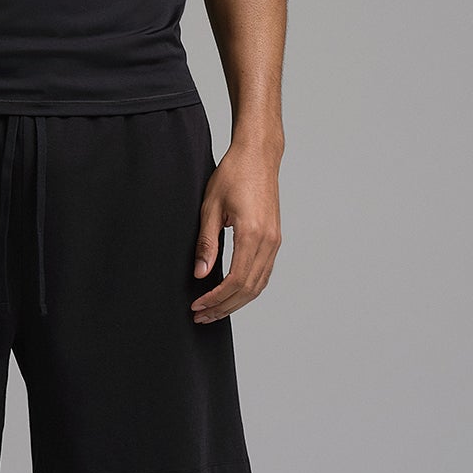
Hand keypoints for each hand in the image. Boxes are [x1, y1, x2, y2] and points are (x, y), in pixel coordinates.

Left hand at [190, 142, 280, 322]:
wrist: (258, 156)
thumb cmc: (233, 175)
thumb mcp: (210, 206)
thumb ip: (206, 243)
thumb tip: (200, 274)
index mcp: (253, 234)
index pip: (235, 280)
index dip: (215, 298)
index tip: (197, 305)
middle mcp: (269, 241)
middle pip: (249, 289)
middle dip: (224, 307)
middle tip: (201, 316)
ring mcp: (275, 241)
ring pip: (258, 285)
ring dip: (236, 302)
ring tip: (213, 310)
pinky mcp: (275, 239)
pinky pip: (264, 273)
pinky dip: (248, 289)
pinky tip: (231, 294)